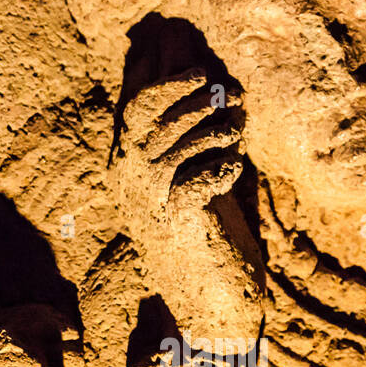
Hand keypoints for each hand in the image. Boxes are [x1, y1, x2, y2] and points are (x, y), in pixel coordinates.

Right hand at [114, 68, 262, 341]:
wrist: (210, 300)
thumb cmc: (207, 232)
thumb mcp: (195, 177)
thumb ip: (195, 137)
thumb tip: (213, 88)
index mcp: (127, 166)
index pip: (134, 109)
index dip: (161, 80)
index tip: (196, 66)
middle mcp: (129, 181)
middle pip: (148, 118)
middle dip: (182, 93)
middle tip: (218, 86)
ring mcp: (147, 202)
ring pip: (175, 145)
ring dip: (213, 131)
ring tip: (238, 131)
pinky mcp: (173, 222)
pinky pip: (196, 180)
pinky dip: (221, 168)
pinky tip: (234, 168)